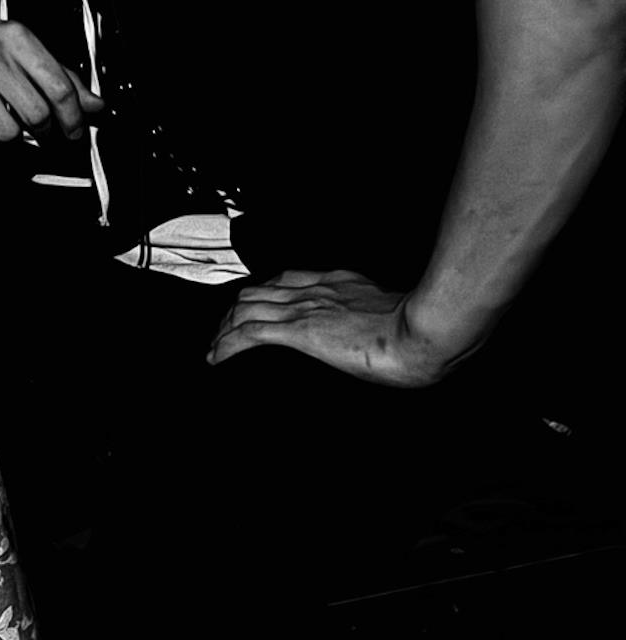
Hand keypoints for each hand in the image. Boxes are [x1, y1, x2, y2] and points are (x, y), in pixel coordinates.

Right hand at [0, 2, 101, 145]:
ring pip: (8, 131)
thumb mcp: (16, 45)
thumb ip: (58, 75)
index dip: (74, 117)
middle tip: (36, 128)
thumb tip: (95, 106)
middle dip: (41, 130)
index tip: (75, 130)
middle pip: (37, 114)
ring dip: (8, 134)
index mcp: (16, 37)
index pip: (60, 87)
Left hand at [207, 269, 456, 386]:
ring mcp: (305, 309)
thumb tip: (377, 333)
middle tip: (223, 333)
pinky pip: (249, 335)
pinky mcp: (300, 331)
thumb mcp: (396, 313)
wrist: (426, 330)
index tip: (252, 309)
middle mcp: (315, 291)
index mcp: (338, 284)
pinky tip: (217, 358)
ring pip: (245, 310)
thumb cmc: (423, 329)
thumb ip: (377, 317)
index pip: (286, 281)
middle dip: (233, 313)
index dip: (262, 295)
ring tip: (214, 349)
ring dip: (223, 330)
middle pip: (257, 293)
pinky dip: (227, 346)